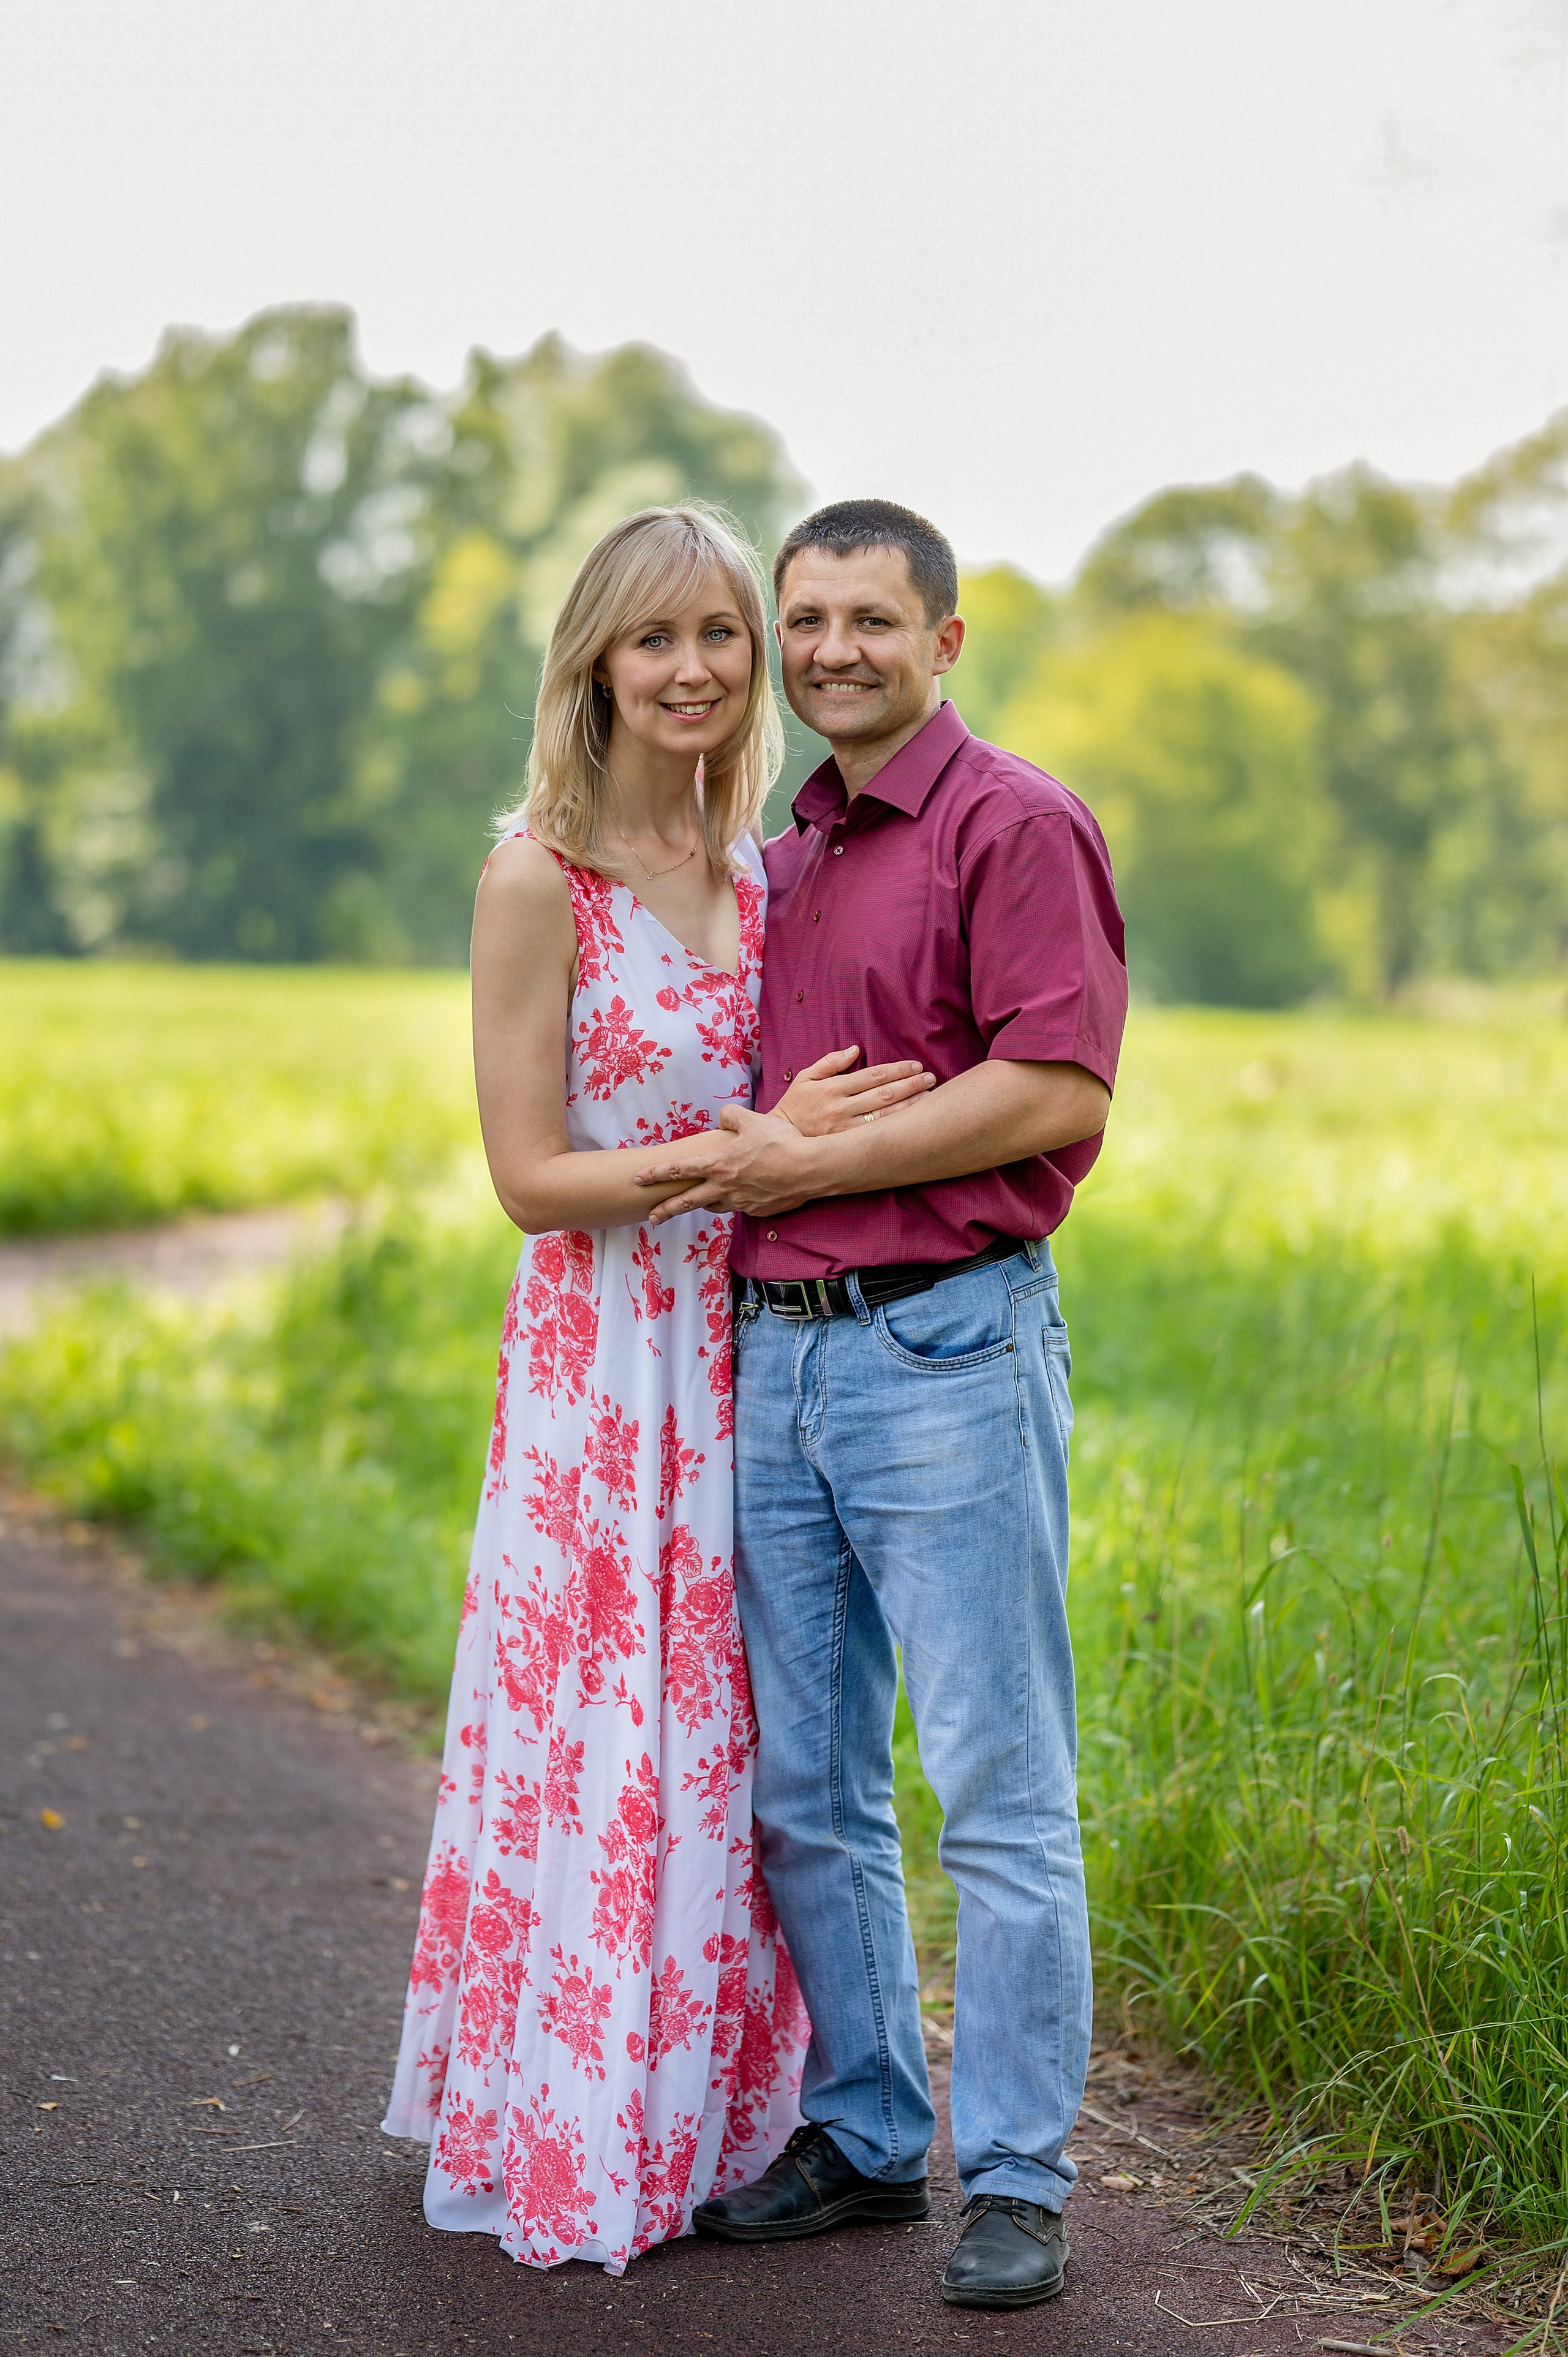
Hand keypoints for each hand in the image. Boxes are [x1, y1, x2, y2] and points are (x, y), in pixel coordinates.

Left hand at [633, 1104, 818, 1224]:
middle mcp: (724, 1187)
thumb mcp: (752, 1119)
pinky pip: (740, 1208)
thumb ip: (731, 1116)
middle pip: (686, 1201)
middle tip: (651, 1216)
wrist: (808, 1169)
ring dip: (703, 1204)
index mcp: (717, 1164)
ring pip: (713, 1206)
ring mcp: (740, 1202)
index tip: (637, 1179)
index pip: (678, 1169)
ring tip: (699, 1201)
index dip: (655, 1174)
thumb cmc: (780, 1141)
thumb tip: (722, 1117)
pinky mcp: (758, 1211)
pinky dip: (735, 1202)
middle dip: (665, 1210)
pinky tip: (741, 1197)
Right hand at [773, 1046, 934, 1135]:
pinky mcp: (847, 1145)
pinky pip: (877, 1134)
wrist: (781, 1139)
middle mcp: (840, 1107)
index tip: (915, 1065)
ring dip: (910, 1104)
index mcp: (832, 1088)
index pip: (873, 1075)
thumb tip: (855, 1049)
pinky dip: (898, 1125)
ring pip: (885, 1115)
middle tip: (930, 1078)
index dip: (897, 1069)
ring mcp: (845, 1128)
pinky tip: (913, 1120)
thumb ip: (830, 1062)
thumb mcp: (805, 1077)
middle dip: (911, 1084)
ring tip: (929, 1096)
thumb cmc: (795, 1105)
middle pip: (884, 1093)